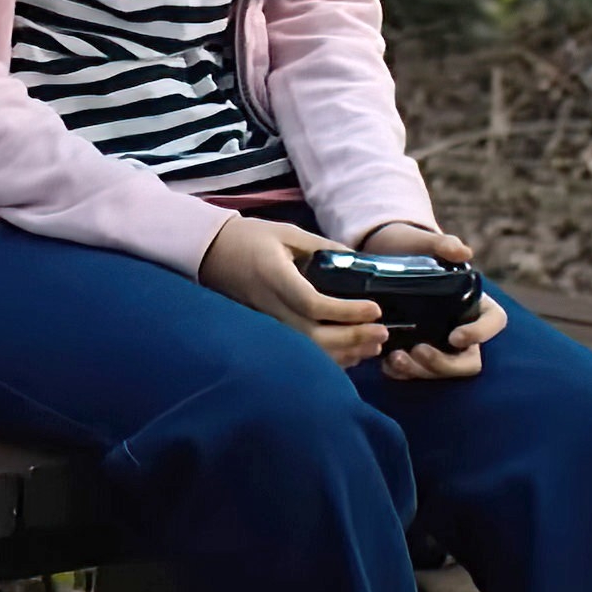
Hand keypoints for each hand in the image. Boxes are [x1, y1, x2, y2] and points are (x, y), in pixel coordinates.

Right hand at [197, 216, 386, 367]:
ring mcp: (265, 322)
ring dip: (344, 352)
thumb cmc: (249, 238)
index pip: (313, 304)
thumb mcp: (287, 233)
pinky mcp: (266, 331)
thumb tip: (361, 262)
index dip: (347, 311)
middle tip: (383, 332)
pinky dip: (328, 358)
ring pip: (307, 351)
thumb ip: (323, 248)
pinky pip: (300, 352)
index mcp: (274, 277)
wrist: (209, 252)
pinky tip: (350, 352)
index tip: (375, 308)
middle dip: (352, 338)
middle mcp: (269, 306)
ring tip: (373, 345)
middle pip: (313, 337)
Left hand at [354, 223, 507, 380]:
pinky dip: (402, 372)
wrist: (380, 254)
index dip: (480, 334)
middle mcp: (462, 327)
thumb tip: (462, 252)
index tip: (455, 337)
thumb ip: (444, 244)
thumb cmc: (411, 246)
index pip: (493, 322)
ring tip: (395, 359)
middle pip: (468, 360)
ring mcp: (439, 343)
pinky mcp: (415, 350)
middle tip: (418, 351)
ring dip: (421, 371)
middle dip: (445, 364)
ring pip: (442, 370)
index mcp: (474, 302)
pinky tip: (385, 364)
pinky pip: (416, 371)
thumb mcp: (424, 242)